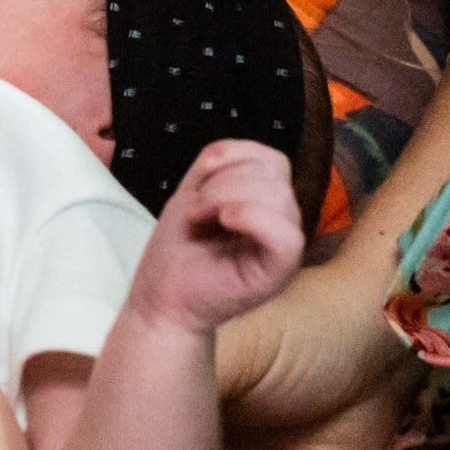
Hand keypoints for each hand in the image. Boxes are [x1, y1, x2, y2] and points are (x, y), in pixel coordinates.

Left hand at [132, 139, 305, 333]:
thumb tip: (231, 153)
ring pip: (277, 194)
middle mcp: (284, 221)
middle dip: (222, 180)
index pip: (271, 158)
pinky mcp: (281, 271)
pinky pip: (287, 234)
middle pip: (273, 171)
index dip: (232, 156)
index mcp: (268, 202)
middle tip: (196, 211)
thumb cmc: (178, 248)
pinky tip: (224, 222)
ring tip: (201, 219)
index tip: (198, 186)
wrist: (163, 297)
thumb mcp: (194, 191)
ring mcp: (285, 246)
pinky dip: (251, 216)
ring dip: (224, 196)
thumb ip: (218, 165)